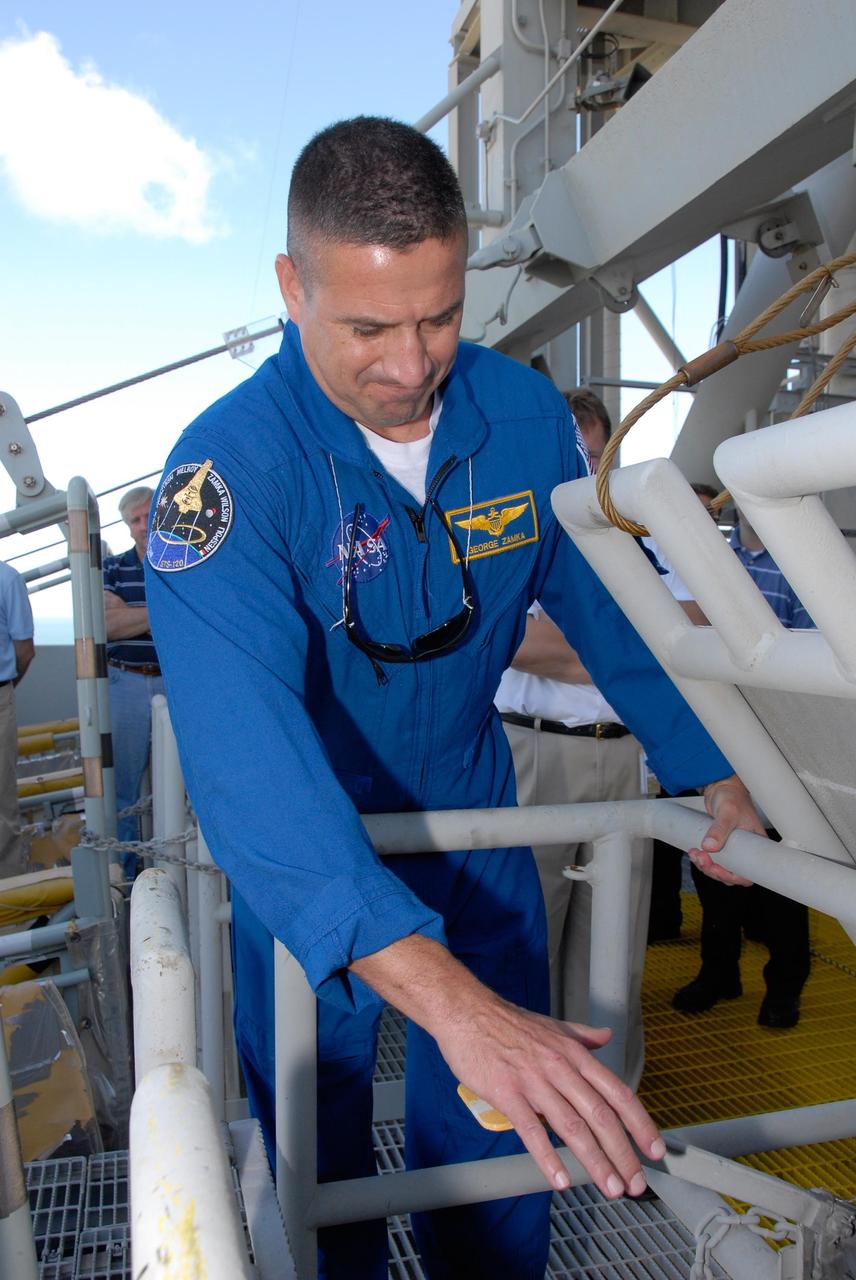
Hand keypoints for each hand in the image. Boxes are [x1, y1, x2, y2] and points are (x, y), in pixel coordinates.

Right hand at [435, 993, 664, 1198]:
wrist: (466, 1012)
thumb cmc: (507, 1021)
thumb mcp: (553, 1026)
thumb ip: (582, 1035)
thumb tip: (605, 1036)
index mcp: (574, 1053)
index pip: (617, 1092)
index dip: (640, 1123)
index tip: (654, 1149)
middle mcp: (560, 1067)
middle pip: (601, 1115)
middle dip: (623, 1153)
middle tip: (635, 1182)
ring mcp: (534, 1081)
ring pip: (572, 1127)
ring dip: (595, 1161)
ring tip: (610, 1187)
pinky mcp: (508, 1093)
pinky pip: (532, 1130)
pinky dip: (548, 1158)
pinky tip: (560, 1179)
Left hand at [690, 773, 764, 885]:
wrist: (720, 786)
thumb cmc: (731, 796)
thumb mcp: (727, 812)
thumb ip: (719, 829)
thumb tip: (710, 847)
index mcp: (756, 845)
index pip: (748, 873)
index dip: (732, 877)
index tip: (717, 869)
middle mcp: (746, 849)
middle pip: (731, 873)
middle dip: (714, 871)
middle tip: (701, 859)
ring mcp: (733, 848)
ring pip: (720, 868)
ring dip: (706, 866)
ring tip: (695, 854)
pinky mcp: (721, 844)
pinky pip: (713, 859)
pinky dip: (702, 859)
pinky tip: (694, 852)